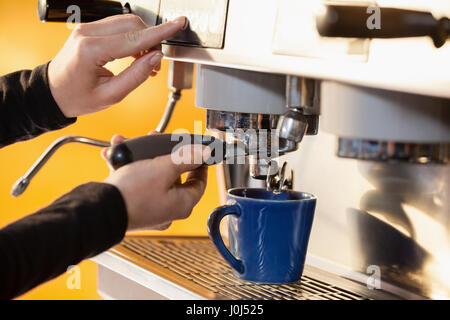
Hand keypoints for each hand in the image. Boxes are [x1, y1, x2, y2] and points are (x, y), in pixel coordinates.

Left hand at [48, 15, 185, 117]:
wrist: (52, 92)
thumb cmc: (76, 97)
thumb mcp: (110, 96)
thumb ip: (136, 76)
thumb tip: (156, 58)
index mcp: (91, 50)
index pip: (134, 38)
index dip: (160, 33)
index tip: (177, 24)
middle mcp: (87, 33)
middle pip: (133, 24)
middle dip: (151, 41)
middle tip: (154, 64)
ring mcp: (87, 28)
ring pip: (127, 22)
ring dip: (143, 39)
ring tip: (145, 62)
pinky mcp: (89, 29)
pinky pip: (118, 26)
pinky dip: (133, 38)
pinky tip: (135, 55)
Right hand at [103, 133, 208, 231]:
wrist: (98, 210)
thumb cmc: (132, 194)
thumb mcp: (163, 168)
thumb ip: (186, 158)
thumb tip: (204, 153)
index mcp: (183, 204)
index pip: (200, 182)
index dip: (199, 164)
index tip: (196, 152)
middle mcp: (169, 210)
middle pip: (173, 176)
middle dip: (161, 154)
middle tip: (156, 141)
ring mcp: (151, 210)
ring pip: (152, 176)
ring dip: (141, 158)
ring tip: (128, 144)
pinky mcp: (134, 207)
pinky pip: (137, 184)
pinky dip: (129, 169)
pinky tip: (115, 156)